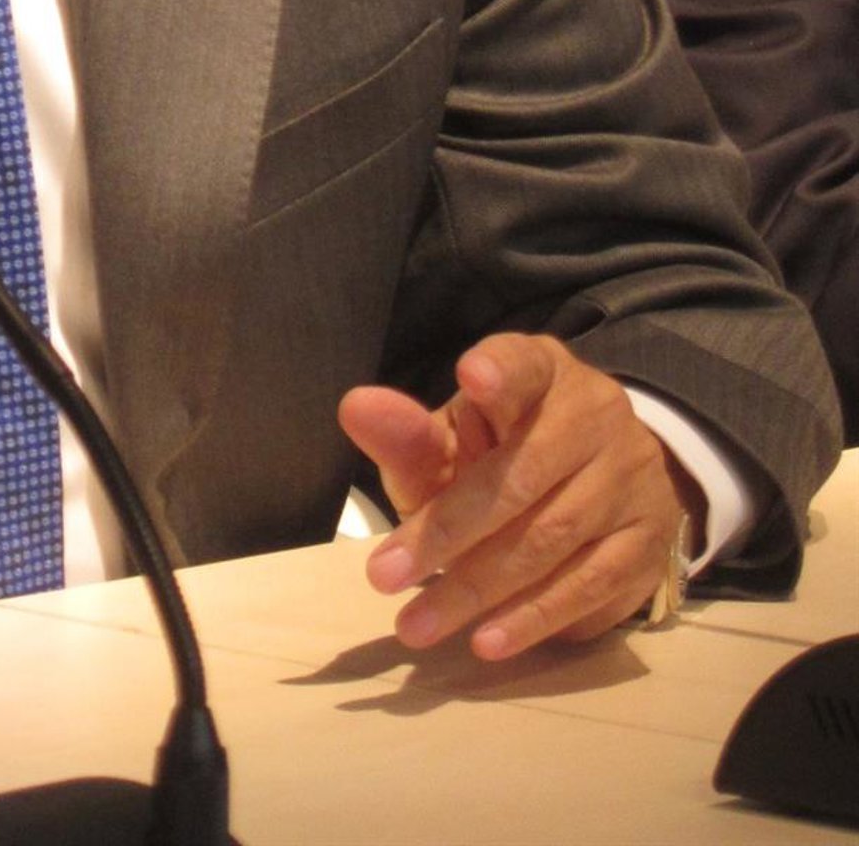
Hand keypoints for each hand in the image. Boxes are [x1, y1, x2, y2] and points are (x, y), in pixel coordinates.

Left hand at [338, 334, 698, 660]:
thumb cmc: (506, 456)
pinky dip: (533, 617)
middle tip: (383, 577)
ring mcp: (629, 479)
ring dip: (478, 588)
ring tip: (417, 625)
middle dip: (447, 531)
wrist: (603, 484)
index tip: (472, 376)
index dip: (502, 373)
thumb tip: (356, 408)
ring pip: (552, 538)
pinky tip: (487, 641)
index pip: (523, 364)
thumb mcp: (455, 441)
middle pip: (522, 475)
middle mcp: (594, 415)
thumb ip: (408, 435)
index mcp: (541, 372)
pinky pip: (589, 586)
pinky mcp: (648, 543)